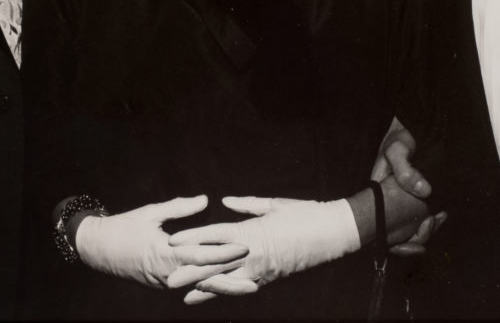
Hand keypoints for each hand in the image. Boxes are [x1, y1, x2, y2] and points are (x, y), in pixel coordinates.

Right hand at [75, 195, 247, 288]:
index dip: (223, 252)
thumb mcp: (151, 213)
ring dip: (222, 286)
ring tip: (246, 288)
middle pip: (203, 276)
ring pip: (198, 285)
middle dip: (229, 276)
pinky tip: (222, 285)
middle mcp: (166, 272)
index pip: (200, 254)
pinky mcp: (161, 285)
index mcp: (165, 252)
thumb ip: (179, 208)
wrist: (97, 250)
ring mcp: (163, 282)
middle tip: (254, 275)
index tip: (243, 247)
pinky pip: (188, 286)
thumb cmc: (123, 227)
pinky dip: (206, 286)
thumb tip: (205, 200)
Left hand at [166, 196, 359, 303]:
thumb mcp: (272, 204)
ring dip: (205, 288)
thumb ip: (246, 204)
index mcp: (251, 231)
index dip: (192, 238)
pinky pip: (244, 288)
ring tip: (184, 295)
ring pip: (227, 280)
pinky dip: (227, 293)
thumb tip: (223, 201)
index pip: (214, 235)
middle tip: (168, 279)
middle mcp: (253, 253)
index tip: (172, 241)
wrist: (331, 233)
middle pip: (215, 263)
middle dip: (191, 271)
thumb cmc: (303, 214)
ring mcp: (261, 269)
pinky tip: (215, 297)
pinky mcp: (270, 278)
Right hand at [371, 118, 440, 254]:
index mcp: (378, 193)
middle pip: (397, 233)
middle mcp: (387, 201)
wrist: (409, 128)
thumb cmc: (398, 138)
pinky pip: (418, 218)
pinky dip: (430, 222)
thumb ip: (406, 170)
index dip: (398, 241)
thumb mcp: (398, 150)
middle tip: (432, 223)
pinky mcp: (411, 197)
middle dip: (416, 237)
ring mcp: (399, 200)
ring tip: (438, 219)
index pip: (382, 226)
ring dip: (425, 230)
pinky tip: (439, 216)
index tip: (416, 241)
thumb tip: (424, 192)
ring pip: (409, 227)